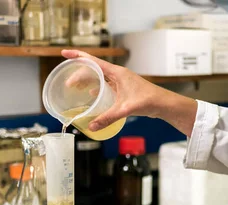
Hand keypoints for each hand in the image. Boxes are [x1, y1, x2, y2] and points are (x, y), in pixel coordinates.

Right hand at [61, 49, 197, 135]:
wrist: (164, 104)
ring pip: (99, 78)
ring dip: (87, 81)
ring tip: (76, 87)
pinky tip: (92, 96)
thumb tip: (92, 127)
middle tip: (68, 82)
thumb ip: (108, 118)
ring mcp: (121, 82)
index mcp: (117, 73)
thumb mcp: (125, 109)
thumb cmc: (148, 100)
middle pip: (93, 69)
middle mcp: (118, 75)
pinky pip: (106, 86)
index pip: (93, 61)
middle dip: (79, 73)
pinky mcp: (124, 90)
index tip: (64, 54)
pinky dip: (97, 89)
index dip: (77, 56)